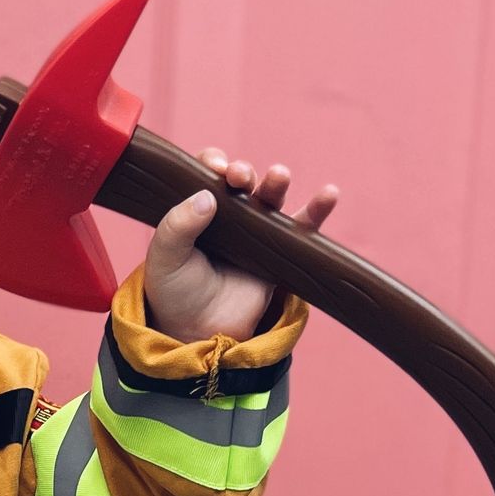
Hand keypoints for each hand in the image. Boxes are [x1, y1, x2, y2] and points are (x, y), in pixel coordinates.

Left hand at [143, 145, 339, 342]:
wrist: (198, 332)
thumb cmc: (175, 293)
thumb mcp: (165, 258)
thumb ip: (176, 226)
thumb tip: (207, 196)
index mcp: (196, 208)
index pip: (206, 173)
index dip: (212, 163)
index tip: (215, 168)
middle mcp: (227, 214)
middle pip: (241, 180)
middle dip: (242, 171)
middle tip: (239, 177)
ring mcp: (255, 231)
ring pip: (270, 197)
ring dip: (276, 182)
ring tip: (279, 176)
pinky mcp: (278, 252)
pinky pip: (302, 228)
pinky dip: (317, 211)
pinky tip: (329, 194)